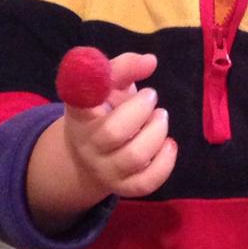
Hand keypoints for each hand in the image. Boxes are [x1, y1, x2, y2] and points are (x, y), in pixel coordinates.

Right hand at [27, 52, 176, 232]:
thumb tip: (150, 61)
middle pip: (113, 132)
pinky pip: (146, 183)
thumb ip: (126, 67)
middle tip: (152, 97)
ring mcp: (104, 170)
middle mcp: (87, 144)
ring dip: (156, 133)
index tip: (126, 81)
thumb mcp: (109, 84)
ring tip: (160, 118)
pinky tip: (169, 144)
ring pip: (133, 157)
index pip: (81, 99)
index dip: (101, 86)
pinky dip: (165, 163)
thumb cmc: (104, 110)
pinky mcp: (123, 187)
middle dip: (140, 111)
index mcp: (79, 113)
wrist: (91, 154)